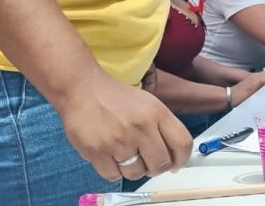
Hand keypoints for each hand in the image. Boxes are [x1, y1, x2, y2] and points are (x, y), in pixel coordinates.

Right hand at [56, 72, 191, 181]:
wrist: (82, 89)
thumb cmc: (117, 98)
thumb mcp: (148, 103)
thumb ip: (163, 127)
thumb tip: (174, 158)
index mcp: (157, 112)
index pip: (182, 143)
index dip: (182, 159)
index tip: (176, 164)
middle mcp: (141, 127)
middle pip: (161, 164)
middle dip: (157, 168)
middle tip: (149, 163)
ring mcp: (118, 141)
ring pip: (137, 173)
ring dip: (135, 170)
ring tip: (128, 158)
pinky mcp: (97, 151)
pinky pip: (113, 176)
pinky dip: (114, 171)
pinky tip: (112, 159)